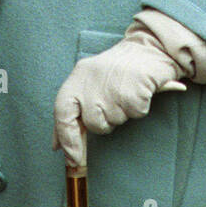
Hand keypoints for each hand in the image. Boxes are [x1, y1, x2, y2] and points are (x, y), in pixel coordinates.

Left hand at [52, 32, 186, 168]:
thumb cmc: (116, 69)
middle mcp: (92, 82)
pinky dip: (139, 107)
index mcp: (77, 78)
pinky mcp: (134, 91)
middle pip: (93, 123)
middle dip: (104, 122)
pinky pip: (135, 114)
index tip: (72, 158)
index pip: (62, 112)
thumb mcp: (87, 83)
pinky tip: (138, 91)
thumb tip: (57, 145)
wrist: (147, 48)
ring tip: (125, 92)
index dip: (66, 138)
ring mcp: (113, 87)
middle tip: (113, 104)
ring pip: (114, 120)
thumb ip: (70, 113)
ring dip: (122, 113)